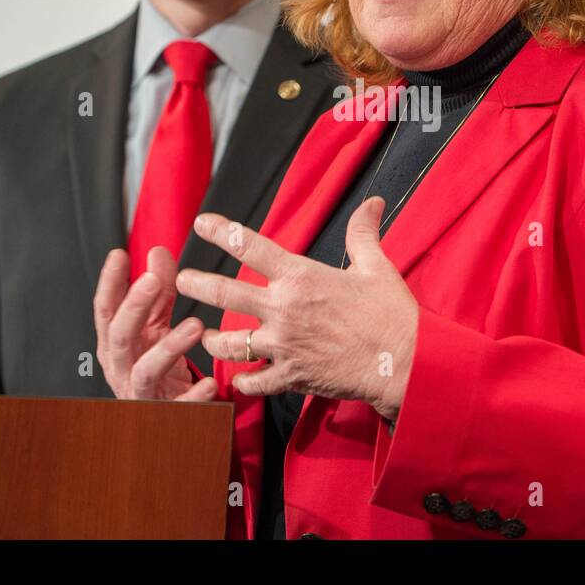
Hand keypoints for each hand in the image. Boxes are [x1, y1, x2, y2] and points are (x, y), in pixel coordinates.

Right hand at [92, 246, 219, 400]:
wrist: (165, 417)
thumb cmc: (158, 365)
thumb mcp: (156, 326)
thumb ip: (158, 293)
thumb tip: (158, 252)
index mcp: (116, 344)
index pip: (105, 310)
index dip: (109, 283)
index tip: (120, 254)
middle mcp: (121, 368)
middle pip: (119, 336)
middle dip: (133, 307)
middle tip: (153, 281)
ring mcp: (141, 393)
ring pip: (145, 370)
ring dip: (169, 347)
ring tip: (195, 325)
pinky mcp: (166, 415)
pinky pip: (178, 408)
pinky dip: (194, 396)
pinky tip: (210, 383)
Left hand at [174, 197, 417, 420]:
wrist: (403, 364)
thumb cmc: (392, 314)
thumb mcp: (377, 267)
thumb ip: (363, 233)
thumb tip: (373, 202)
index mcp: (301, 277)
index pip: (250, 246)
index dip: (221, 231)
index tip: (201, 223)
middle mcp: (283, 309)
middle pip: (225, 293)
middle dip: (197, 284)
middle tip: (181, 279)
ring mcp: (283, 346)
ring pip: (229, 343)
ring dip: (212, 340)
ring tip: (204, 336)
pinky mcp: (290, 377)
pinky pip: (253, 381)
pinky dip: (243, 381)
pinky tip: (239, 379)